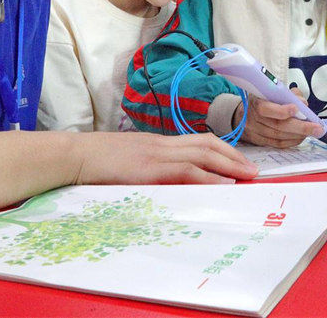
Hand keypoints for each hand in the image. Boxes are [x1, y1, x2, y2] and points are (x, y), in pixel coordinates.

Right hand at [73, 132, 258, 184]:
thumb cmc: (94, 163)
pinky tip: (223, 184)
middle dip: (233, 156)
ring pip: (203, 154)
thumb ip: (147, 169)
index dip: (221, 149)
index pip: (197, 140)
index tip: (238, 161)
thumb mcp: (126, 163)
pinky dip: (209, 176)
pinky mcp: (150, 167)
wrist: (73, 156)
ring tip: (247, 176)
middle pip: (207, 144)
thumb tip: (162, 183)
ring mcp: (157, 153)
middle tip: (253, 169)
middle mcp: (162, 144)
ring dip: (229, 165)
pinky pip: (187, 170)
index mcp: (157, 142)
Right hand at [234, 92, 322, 147]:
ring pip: (279, 137)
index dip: (281, 110)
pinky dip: (292, 141)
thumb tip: (303, 103)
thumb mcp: (271, 91)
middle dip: (301, 127)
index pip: (266, 109)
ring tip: (313, 132)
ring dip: (299, 135)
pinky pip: (278, 144)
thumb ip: (289, 94)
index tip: (297, 108)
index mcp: (255, 102)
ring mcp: (254, 132)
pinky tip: (301, 137)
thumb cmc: (262, 100)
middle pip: (278, 126)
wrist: (242, 114)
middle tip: (317, 128)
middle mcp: (252, 119)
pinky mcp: (258, 142)